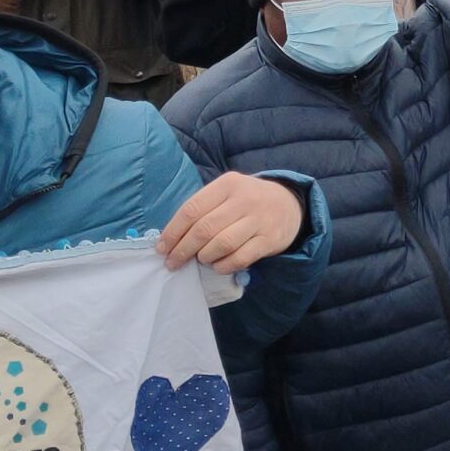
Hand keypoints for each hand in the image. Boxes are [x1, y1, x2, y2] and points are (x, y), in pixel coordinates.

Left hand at [158, 173, 304, 274]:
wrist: (288, 204)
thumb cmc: (246, 201)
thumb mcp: (227, 193)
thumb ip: (203, 209)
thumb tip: (170, 237)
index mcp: (227, 184)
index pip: (192, 209)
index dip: (173, 232)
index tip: (162, 248)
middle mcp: (244, 199)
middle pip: (204, 229)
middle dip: (183, 250)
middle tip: (173, 263)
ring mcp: (259, 220)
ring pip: (222, 244)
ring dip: (204, 257)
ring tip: (200, 260)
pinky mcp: (269, 239)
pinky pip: (240, 258)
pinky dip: (224, 266)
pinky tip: (217, 266)